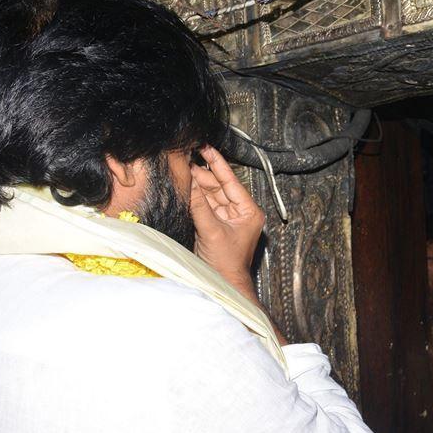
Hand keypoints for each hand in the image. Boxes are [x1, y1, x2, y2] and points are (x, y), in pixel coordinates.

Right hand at [189, 146, 264, 290]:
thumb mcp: (212, 231)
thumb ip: (199, 206)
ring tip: (183, 170)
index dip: (217, 164)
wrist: (223, 284)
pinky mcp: (216, 226)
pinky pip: (205, 207)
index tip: (206, 148)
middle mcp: (241, 213)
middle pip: (220, 187)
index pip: (231, 181)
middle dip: (203, 174)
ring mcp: (228, 219)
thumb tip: (189, 182)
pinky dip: (196, 198)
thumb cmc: (226, 264)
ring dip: (198, 185)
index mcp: (250, 211)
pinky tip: (186, 186)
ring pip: (211, 196)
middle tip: (186, 159)